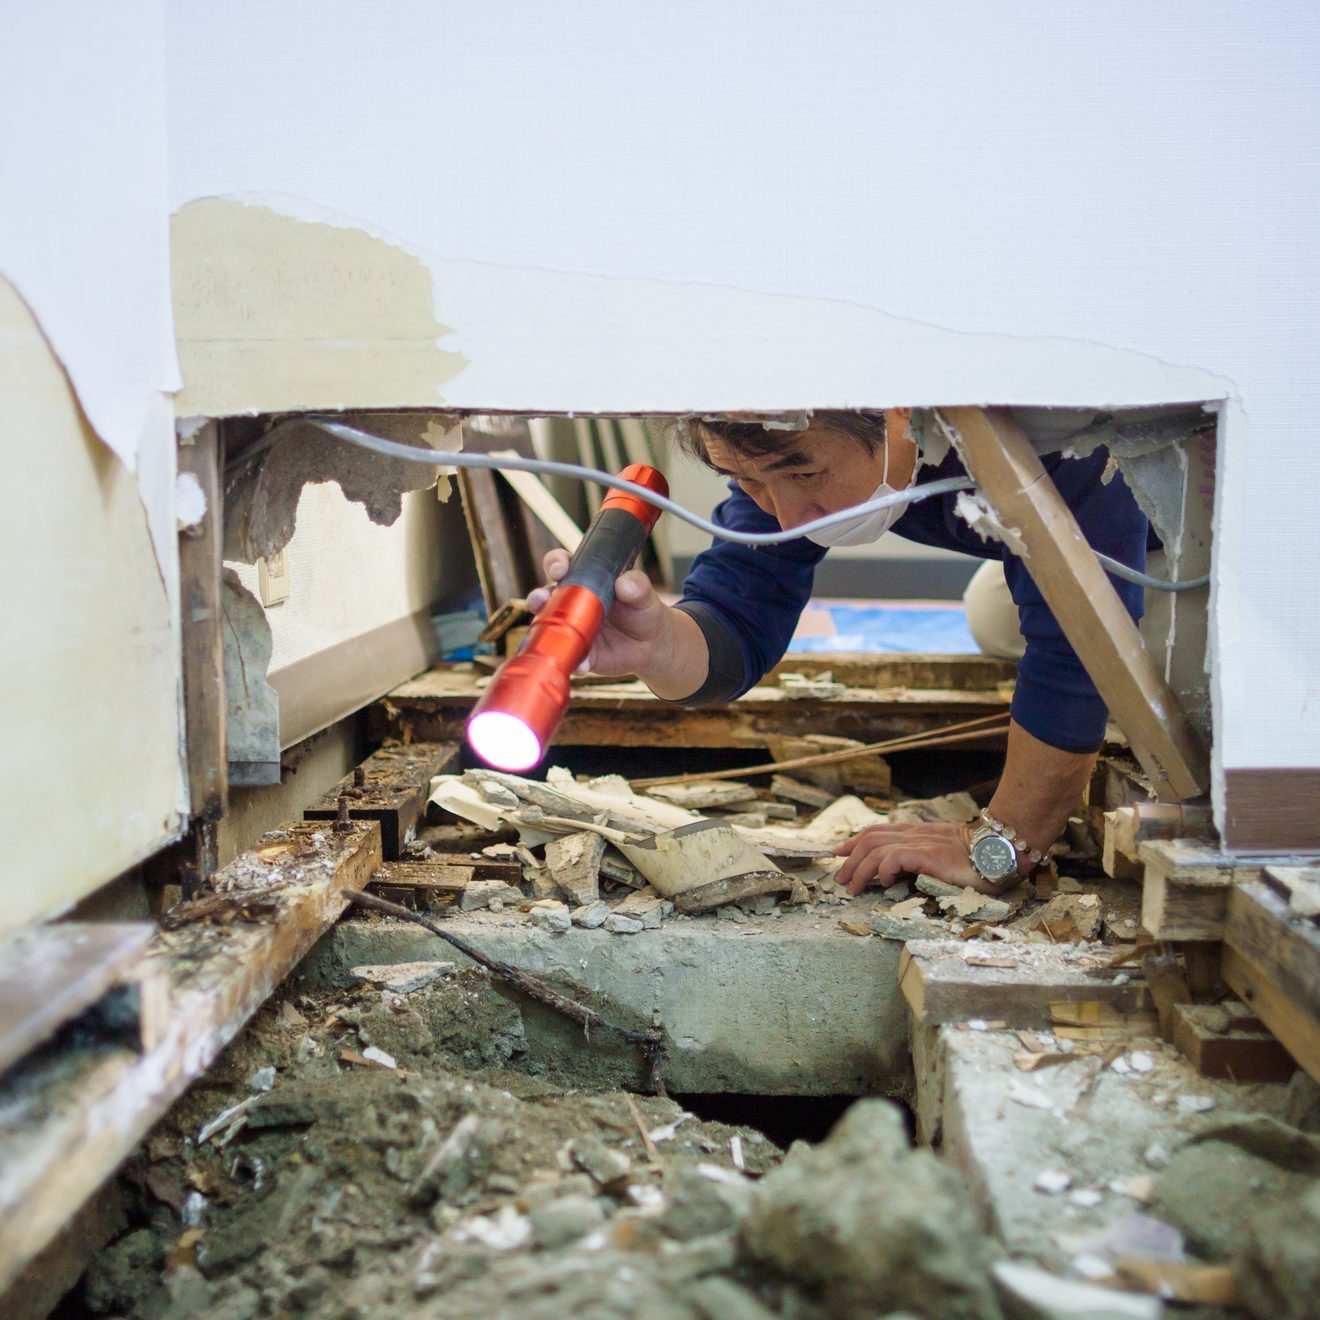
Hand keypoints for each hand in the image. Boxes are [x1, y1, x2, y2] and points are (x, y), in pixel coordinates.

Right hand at [526, 549, 673, 678]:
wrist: (650, 644)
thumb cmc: (642, 610)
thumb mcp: (644, 595)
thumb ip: (637, 586)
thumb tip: (625, 583)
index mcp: (583, 580)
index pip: (562, 565)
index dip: (556, 563)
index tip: (559, 569)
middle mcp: (569, 603)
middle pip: (545, 596)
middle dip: (537, 597)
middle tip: (540, 600)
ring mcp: (570, 629)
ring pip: (549, 629)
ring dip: (544, 632)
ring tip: (551, 633)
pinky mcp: (578, 653)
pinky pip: (571, 658)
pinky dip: (575, 663)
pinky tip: (582, 665)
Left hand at [835, 822, 1005, 895]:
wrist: (1000, 852)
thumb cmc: (977, 861)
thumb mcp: (942, 857)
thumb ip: (922, 860)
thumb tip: (899, 874)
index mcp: (917, 833)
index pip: (878, 832)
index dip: (855, 841)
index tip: (840, 852)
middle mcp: (915, 834)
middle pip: (871, 839)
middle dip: (850, 858)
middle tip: (840, 878)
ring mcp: (921, 843)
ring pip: (876, 849)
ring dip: (859, 868)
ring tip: (852, 887)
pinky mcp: (928, 854)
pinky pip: (895, 857)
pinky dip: (882, 869)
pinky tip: (882, 882)